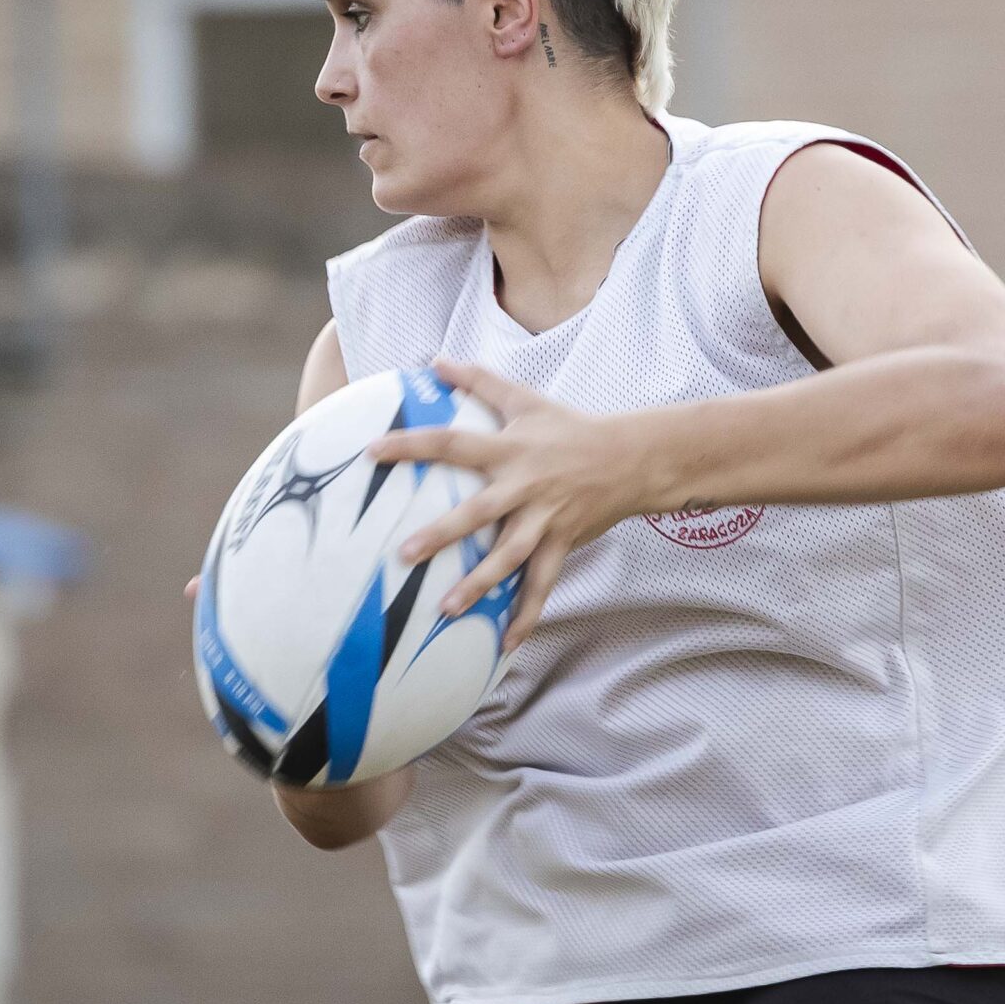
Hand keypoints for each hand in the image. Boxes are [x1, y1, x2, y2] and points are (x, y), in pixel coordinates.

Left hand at [365, 357, 651, 653]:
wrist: (631, 458)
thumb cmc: (571, 427)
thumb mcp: (526, 399)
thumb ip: (479, 380)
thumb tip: (434, 359)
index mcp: (510, 450)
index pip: (453, 444)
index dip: (413, 446)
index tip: (372, 452)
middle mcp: (525, 486)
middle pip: (478, 513)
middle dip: (442, 534)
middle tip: (404, 554)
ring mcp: (545, 519)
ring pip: (510, 557)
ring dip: (480, 584)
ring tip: (447, 608)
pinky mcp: (563, 543)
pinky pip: (543, 584)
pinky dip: (527, 615)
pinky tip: (506, 644)